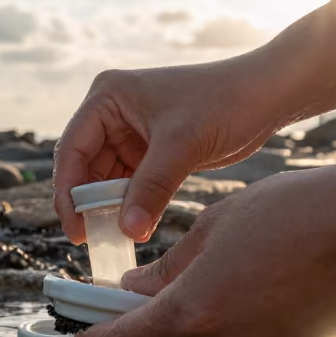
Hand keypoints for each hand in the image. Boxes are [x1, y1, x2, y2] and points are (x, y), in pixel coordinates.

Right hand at [52, 1, 335, 243]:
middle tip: (92, 241)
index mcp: (108, 96)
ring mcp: (131, 132)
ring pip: (106, 179)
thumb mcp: (182, 145)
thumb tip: (127, 231)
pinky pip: (129, 184)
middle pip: (85, 167)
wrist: (266, 95)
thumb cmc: (225, 102)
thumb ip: (151, 188)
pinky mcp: (151, 150)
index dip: (69, 192)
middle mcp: (113, 112)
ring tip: (113, 239)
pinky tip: (134, 228)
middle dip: (89, 204)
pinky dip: (131, 206)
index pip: (73, 149)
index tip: (76, 228)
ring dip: (110, 208)